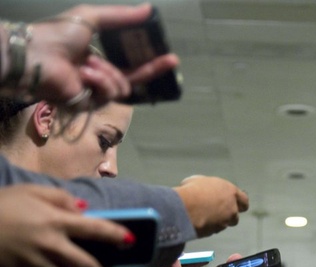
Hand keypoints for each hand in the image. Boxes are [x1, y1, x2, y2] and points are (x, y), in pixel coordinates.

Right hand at [0, 185, 130, 266]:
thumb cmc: (1, 206)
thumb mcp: (30, 191)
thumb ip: (60, 198)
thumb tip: (84, 210)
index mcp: (56, 221)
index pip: (96, 230)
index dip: (118, 236)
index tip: (132, 241)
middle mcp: (51, 245)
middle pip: (88, 266)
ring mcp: (37, 263)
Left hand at [15, 4, 179, 105]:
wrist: (39, 54)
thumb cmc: (59, 35)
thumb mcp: (92, 18)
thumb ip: (121, 16)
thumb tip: (149, 9)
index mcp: (96, 59)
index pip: (129, 64)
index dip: (149, 61)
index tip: (169, 56)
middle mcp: (96, 77)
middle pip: (132, 79)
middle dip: (152, 69)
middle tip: (172, 60)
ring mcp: (93, 92)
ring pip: (122, 87)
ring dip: (109, 74)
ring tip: (88, 65)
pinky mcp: (89, 104)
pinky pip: (108, 94)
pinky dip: (98, 82)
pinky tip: (83, 74)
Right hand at [173, 176, 248, 236]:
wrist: (184, 208)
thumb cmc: (191, 190)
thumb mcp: (201, 180)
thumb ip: (209, 187)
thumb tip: (204, 189)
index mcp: (231, 192)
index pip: (244, 201)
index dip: (239, 203)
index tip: (234, 204)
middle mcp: (232, 208)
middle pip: (235, 216)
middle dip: (228, 216)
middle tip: (218, 213)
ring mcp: (224, 222)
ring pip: (224, 225)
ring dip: (217, 222)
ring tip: (203, 216)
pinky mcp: (214, 232)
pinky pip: (212, 230)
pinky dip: (207, 227)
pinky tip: (197, 222)